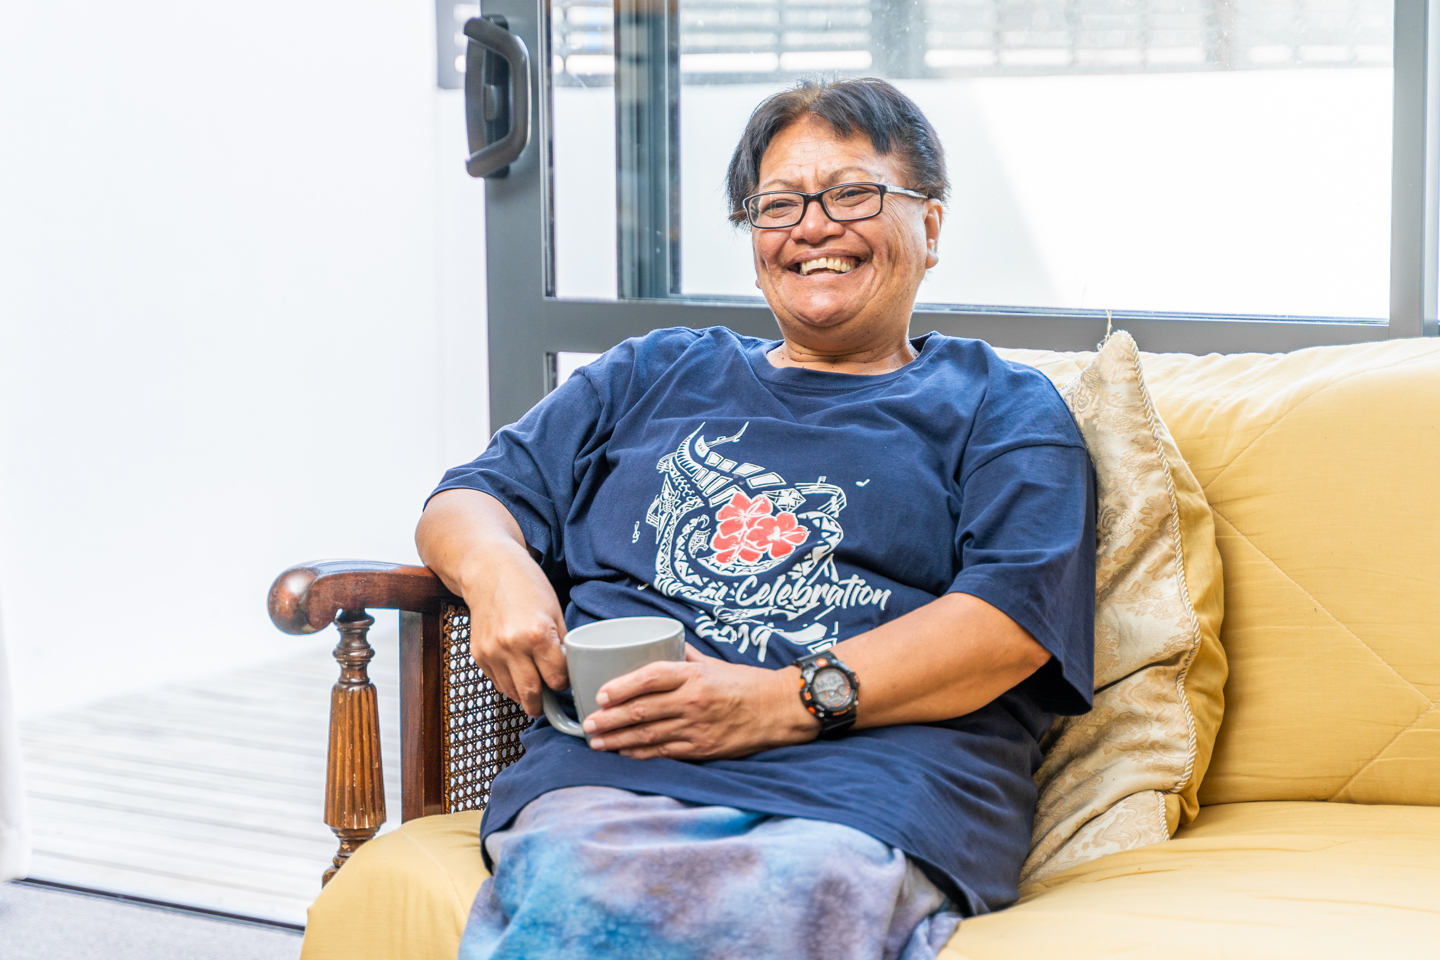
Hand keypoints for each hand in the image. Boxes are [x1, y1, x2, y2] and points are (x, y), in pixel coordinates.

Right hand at [462, 539, 568, 717]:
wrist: (488, 570)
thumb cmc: (526, 586)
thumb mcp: (554, 611)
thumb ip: (561, 644)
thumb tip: (568, 671)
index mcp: (537, 635)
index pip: (557, 679)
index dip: (564, 682)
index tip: (564, 678)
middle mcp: (512, 647)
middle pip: (532, 695)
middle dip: (544, 703)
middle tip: (550, 700)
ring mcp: (492, 653)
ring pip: (512, 693)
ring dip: (525, 696)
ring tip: (535, 687)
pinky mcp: (478, 655)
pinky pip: (497, 683)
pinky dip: (509, 684)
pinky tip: (517, 673)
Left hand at [581, 645, 819, 760]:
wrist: (779, 709)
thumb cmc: (745, 683)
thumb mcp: (713, 663)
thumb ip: (684, 656)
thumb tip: (659, 645)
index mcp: (694, 675)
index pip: (650, 677)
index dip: (622, 686)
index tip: (601, 694)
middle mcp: (693, 701)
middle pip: (642, 710)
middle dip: (610, 719)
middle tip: (588, 724)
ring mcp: (697, 728)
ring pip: (648, 735)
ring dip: (618, 740)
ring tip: (597, 741)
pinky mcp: (702, 749)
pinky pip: (664, 752)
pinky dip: (640, 754)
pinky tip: (624, 753)